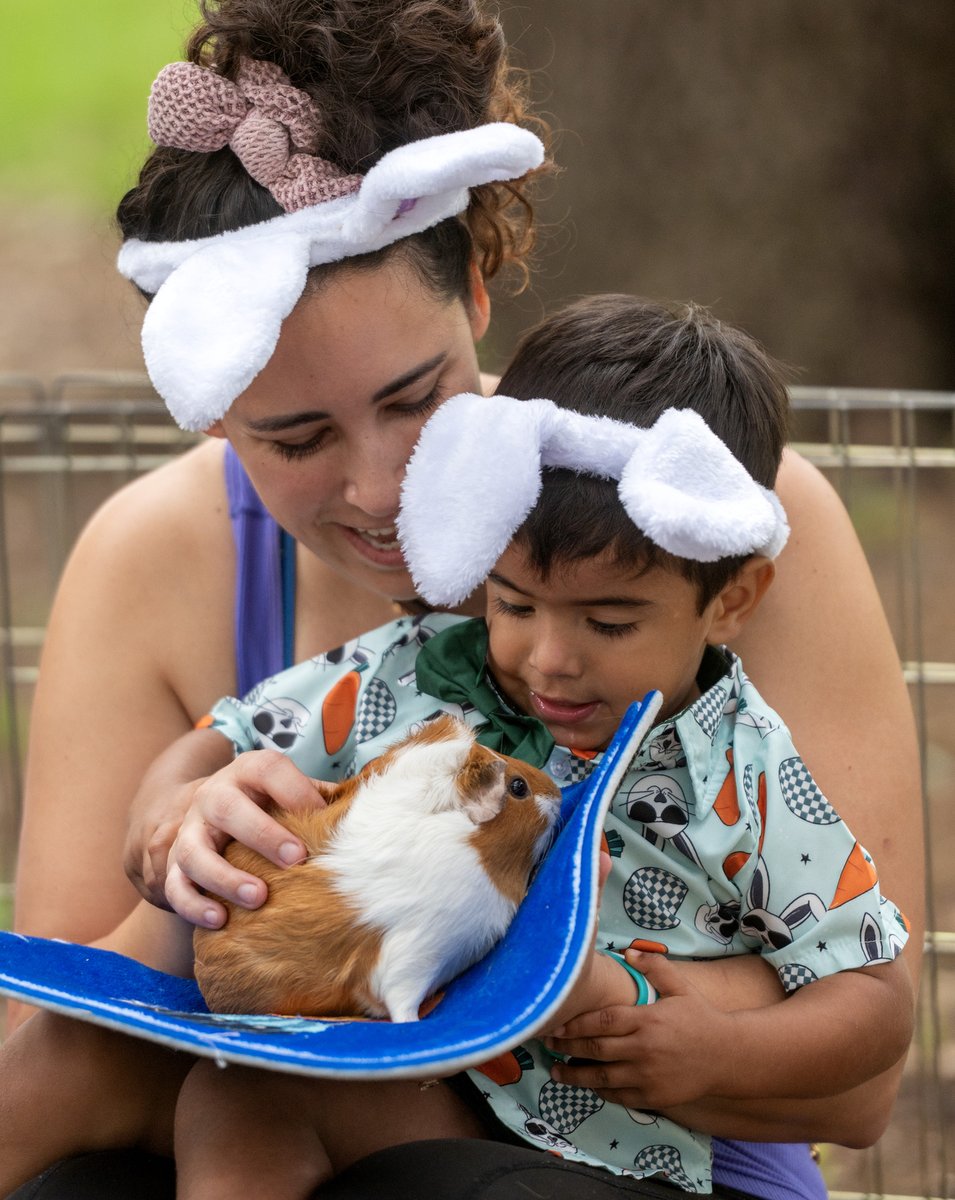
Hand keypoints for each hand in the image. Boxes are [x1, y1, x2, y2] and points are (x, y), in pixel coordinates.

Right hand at [164, 750, 328, 927]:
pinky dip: (193, 905)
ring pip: (194, 852)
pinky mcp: (175, 864)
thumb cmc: (268, 801)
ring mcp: (190, 830)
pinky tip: (220, 921)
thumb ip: (319, 797)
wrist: (210, 806)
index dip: (294, 791)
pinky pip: (175, 886)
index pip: (268, 769)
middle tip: (296, 860)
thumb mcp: (289, 789)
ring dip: (224, 877)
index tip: (319, 815)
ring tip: (258, 898)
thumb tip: (365, 812)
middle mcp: (214, 796)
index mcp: (248, 772)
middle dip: (262, 834)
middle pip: (227, 808)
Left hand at [543, 950, 735, 1109]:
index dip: (575, 1023)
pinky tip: (588, 1084)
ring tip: (556, 1071)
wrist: (728, 1056)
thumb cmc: (700, 1018)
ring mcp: (647, 1075)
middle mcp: (643, 1048)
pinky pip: (619, 1095)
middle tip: (547, 1043)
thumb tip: (627, 954)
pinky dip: (600, 1091)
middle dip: (567, 1047)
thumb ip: (654, 967)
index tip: (556, 1023)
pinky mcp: (653, 1096)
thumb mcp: (681, 987)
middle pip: (595, 1049)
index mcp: (647, 1019)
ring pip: (602, 1077)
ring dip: (575, 1075)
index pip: (602, 1021)